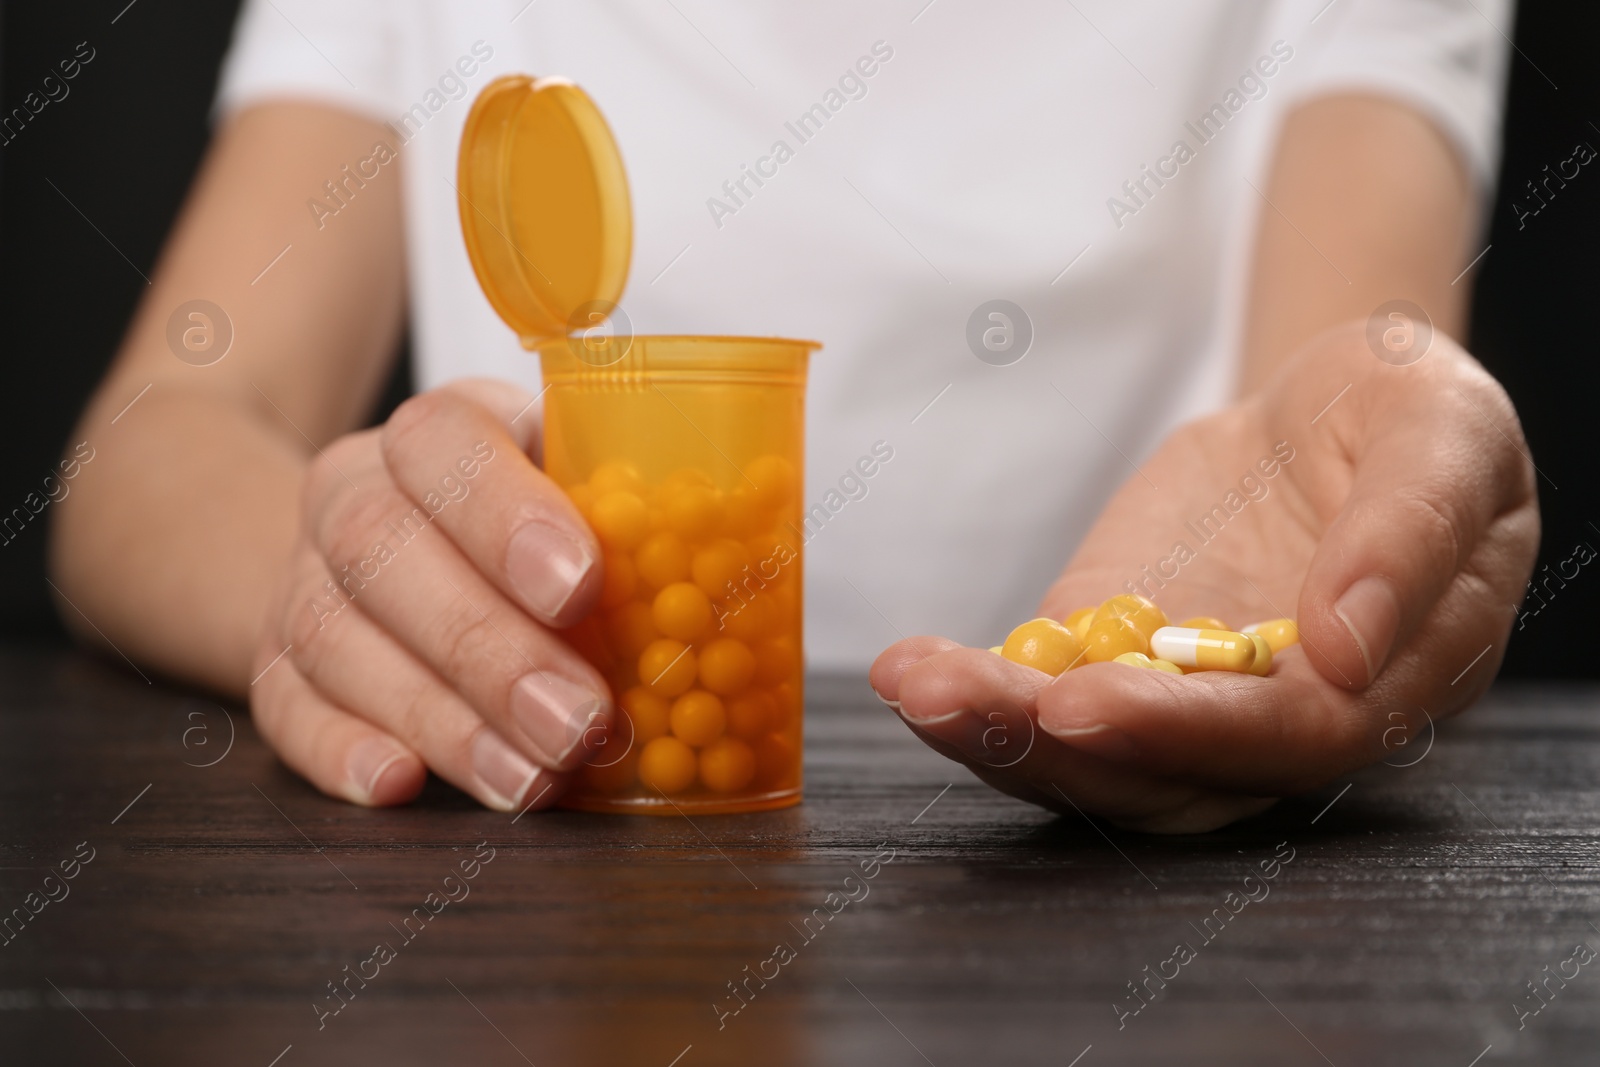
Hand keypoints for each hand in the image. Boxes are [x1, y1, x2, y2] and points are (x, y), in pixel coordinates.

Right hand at [249, 380, 611, 811]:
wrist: (377, 543)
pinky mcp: (275, 664)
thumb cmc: (518, 522)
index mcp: (436, 432)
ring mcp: (302, 580)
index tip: (581, 588)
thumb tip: (741, 549)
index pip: (447, 442)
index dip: (506, 514)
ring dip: (441, 720)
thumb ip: (628, 508)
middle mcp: (353, 493)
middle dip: (491, 650)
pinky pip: (283, 708)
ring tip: (529, 780)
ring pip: (338, 641)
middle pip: (386, 554)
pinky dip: (340, 751)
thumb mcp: (574, 483)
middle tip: (579, 723)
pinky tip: (402, 785)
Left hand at [871, 323, 1538, 831]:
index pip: (1286, 740)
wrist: (1331, 409)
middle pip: (1164, 774)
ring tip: (912, 683)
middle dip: (1052, 747)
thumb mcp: (1446, 436)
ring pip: (1091, 749)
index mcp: (1383, 687)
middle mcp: (1273, 720)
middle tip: (951, 702)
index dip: (1186, 733)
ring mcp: (1182, 694)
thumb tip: (1347, 649)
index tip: (1086, 705)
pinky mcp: (1114, 655)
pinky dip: (980, 689)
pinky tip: (910, 669)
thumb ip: (1411, 534)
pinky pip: (1046, 694)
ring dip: (995, 729)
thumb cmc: (1414, 421)